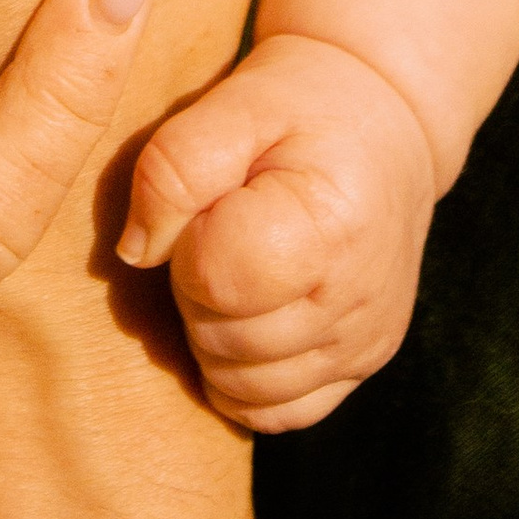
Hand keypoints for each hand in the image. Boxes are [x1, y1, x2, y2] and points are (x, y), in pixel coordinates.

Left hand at [120, 30, 436, 432]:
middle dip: (197, 286)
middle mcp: (359, 301)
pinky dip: (244, 376)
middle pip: (222, 340)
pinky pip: (274, 414)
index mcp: (331, 226)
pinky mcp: (362, 367)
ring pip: (240, 387)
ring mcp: (365, 344)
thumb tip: (137, 252)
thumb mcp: (234, 104)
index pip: (215, 278)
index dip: (188, 241)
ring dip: (215, 333)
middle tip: (222, 228)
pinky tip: (250, 312)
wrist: (381, 121)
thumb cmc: (300, 104)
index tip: (212, 202)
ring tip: (238, 264)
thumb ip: (173, 167)